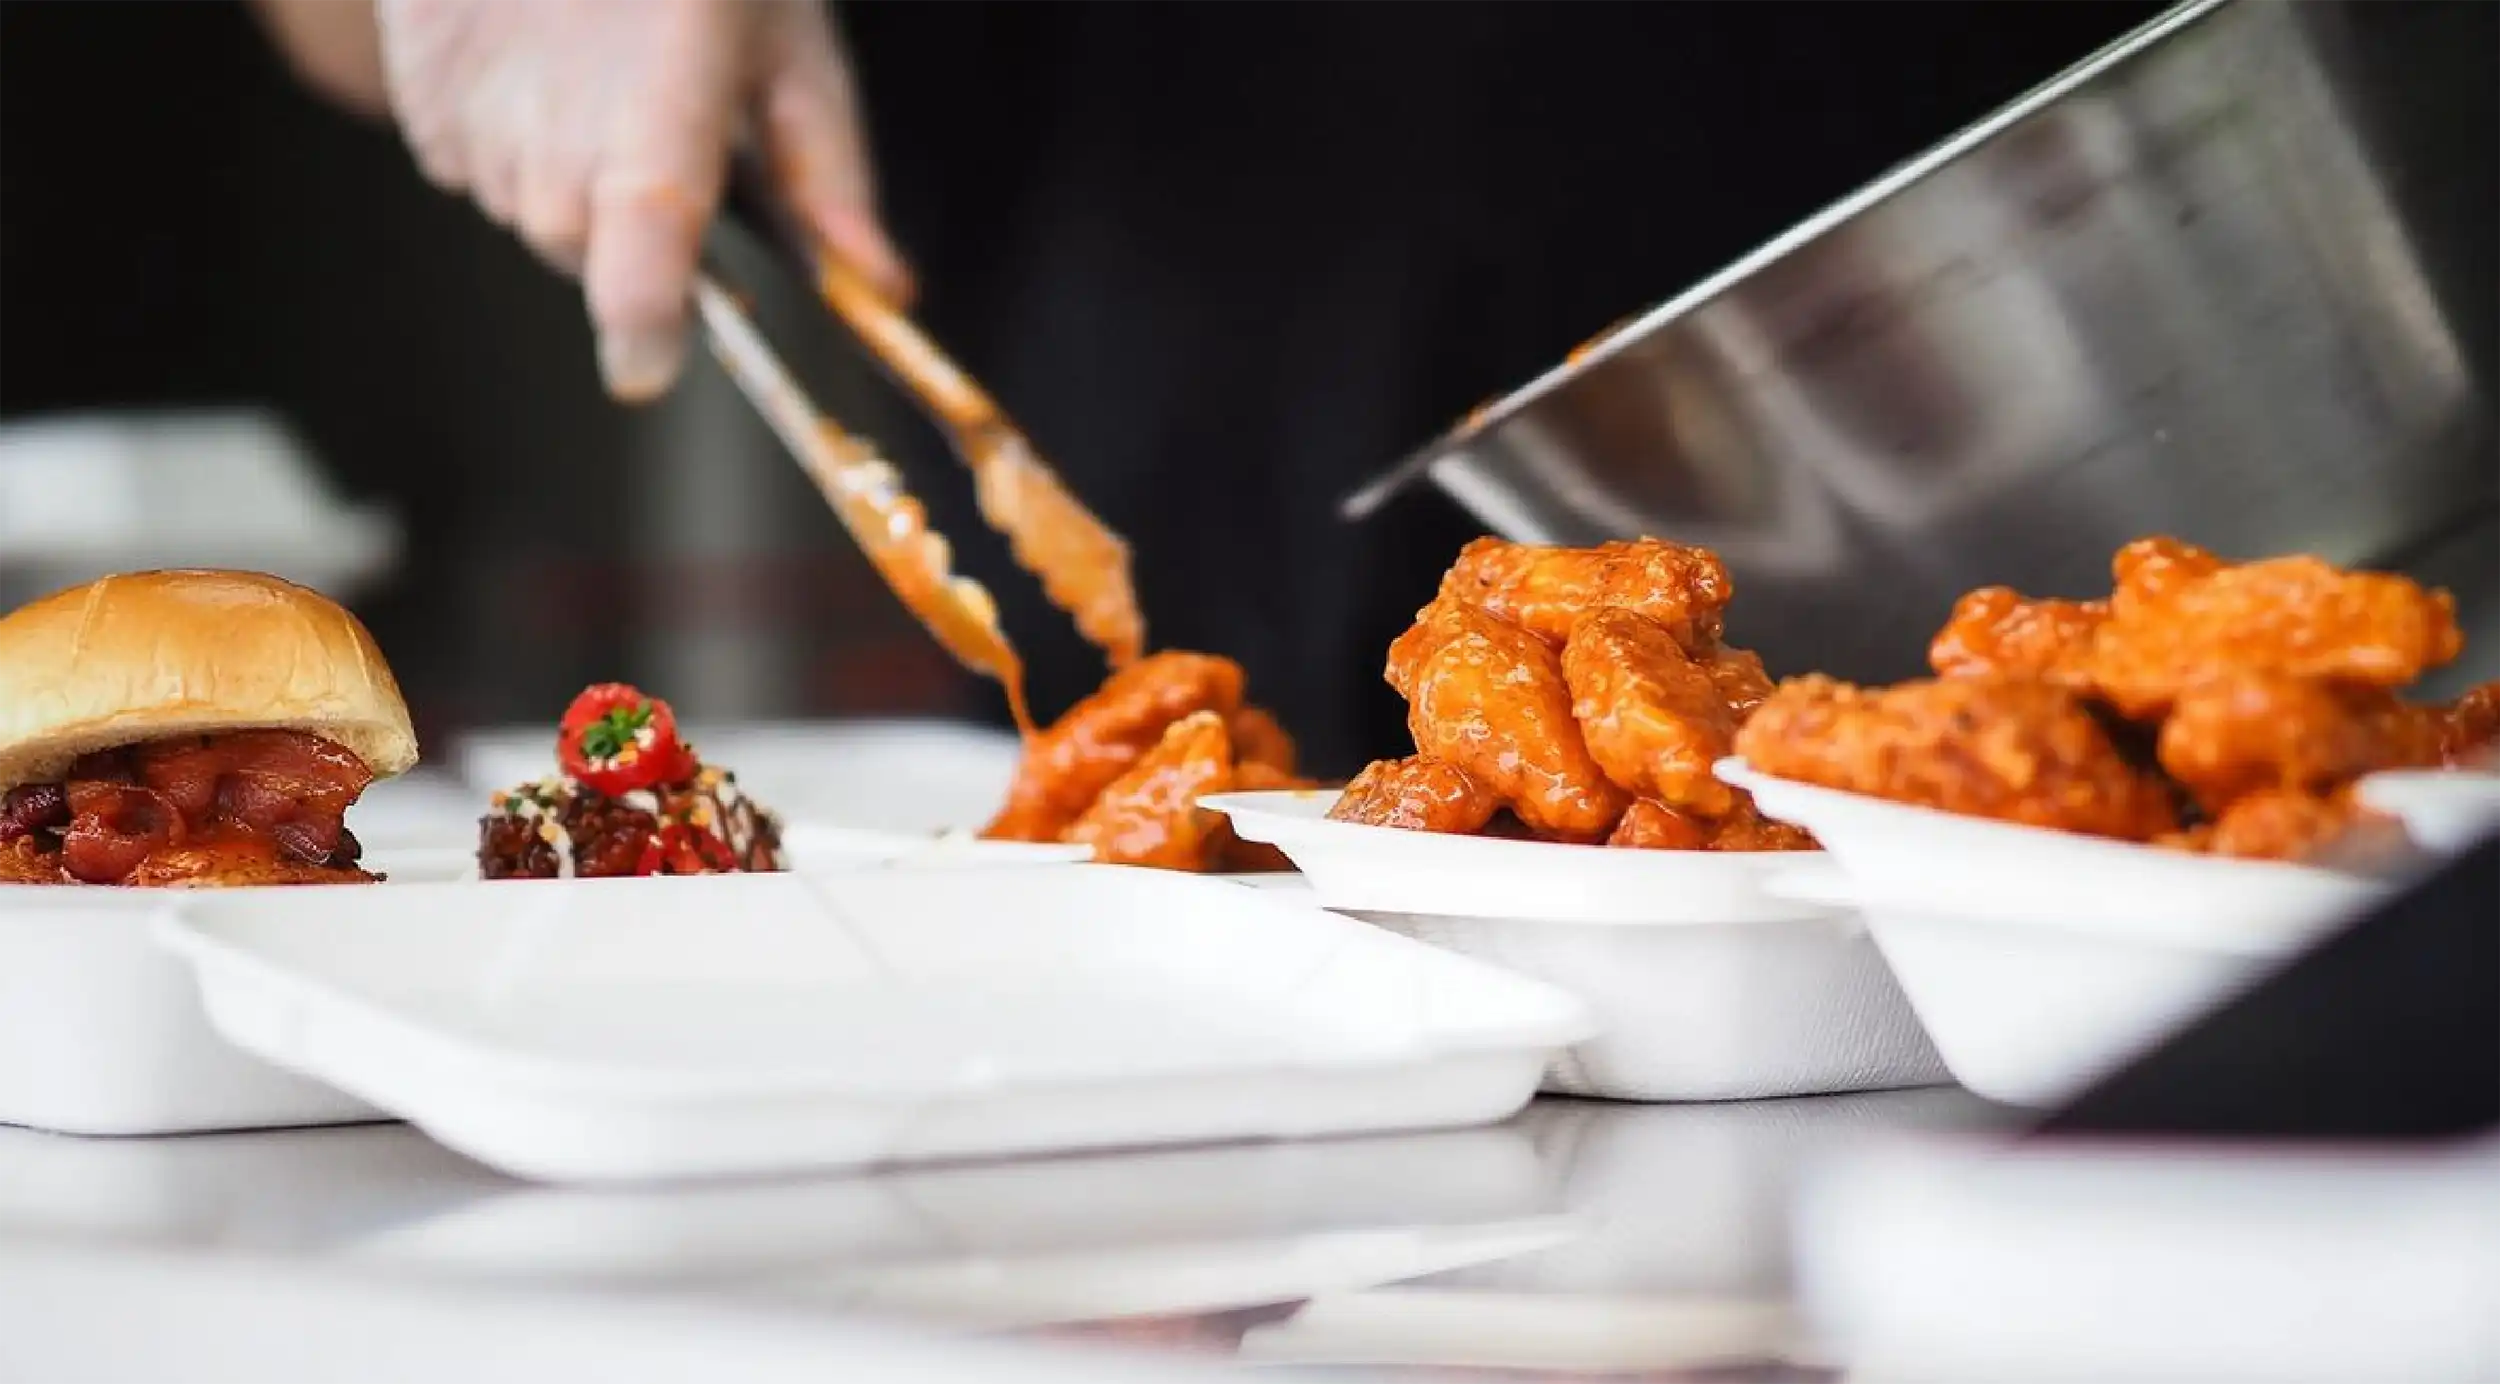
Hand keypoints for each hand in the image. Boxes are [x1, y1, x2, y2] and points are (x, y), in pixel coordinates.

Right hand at [371, 0, 910, 398]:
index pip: (638, 255)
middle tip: (663, 130)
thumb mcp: (786, 39)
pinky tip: (543, 58)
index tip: (647, 367)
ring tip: (600, 72)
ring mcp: (472, 117)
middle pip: (589, 260)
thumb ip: (829, 171)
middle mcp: (553, 129)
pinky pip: (477, 170)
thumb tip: (883, 290)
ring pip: (532, 217)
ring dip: (575, 180)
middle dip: (634, 232)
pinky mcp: (417, 103)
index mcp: (658, 110)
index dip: (642, 328)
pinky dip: (515, 140)